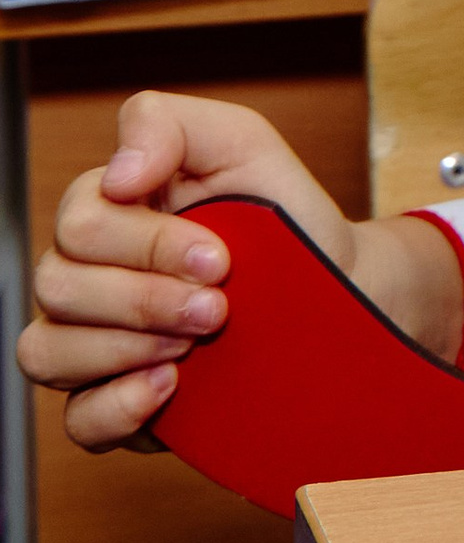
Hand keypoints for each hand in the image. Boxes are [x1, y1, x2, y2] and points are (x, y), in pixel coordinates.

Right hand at [17, 93, 463, 448]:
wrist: (336, 288)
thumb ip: (170, 124)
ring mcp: (90, 341)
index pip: (81, 222)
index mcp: (109, 211)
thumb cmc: (282, 214)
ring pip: (47, 349)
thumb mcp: (241, 143)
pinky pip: (75, 418)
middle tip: (219, 305)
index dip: (150, 243)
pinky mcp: (110, 401)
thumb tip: (118, 173)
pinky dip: (118, 405)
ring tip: (198, 342)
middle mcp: (86, 275)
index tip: (222, 257)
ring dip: (129, 346)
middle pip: (58, 284)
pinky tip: (171, 385)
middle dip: (148, 298)